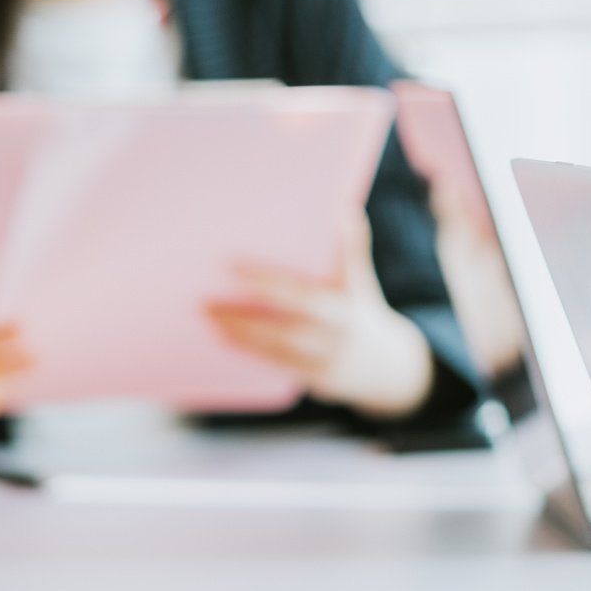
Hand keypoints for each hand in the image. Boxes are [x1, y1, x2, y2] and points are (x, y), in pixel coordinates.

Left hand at [205, 218, 433, 418]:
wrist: (387, 367)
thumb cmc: (361, 311)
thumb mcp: (362, 282)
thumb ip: (353, 250)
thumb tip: (348, 211)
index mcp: (346, 305)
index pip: (301, 292)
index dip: (265, 279)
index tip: (229, 264)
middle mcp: (336, 335)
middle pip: (284, 325)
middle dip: (243, 314)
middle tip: (204, 301)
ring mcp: (325, 360)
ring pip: (275, 347)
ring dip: (238, 332)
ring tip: (207, 316)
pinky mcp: (313, 379)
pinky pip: (275, 364)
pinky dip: (247, 350)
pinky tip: (221, 336)